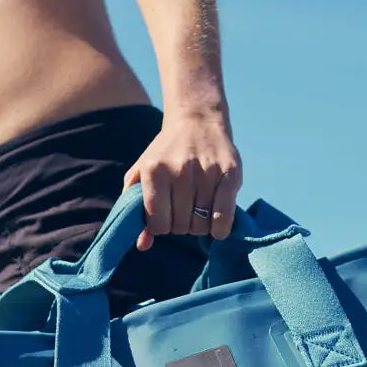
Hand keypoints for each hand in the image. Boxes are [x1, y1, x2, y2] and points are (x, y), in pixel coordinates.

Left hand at [122, 109, 241, 249]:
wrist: (197, 120)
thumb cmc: (165, 154)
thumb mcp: (143, 174)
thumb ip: (136, 209)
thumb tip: (142, 245)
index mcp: (154, 171)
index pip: (157, 224)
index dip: (160, 227)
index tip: (164, 217)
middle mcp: (180, 170)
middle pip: (179, 226)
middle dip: (179, 225)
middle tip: (182, 211)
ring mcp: (207, 172)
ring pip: (201, 225)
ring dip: (198, 226)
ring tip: (197, 210)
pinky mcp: (230, 174)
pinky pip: (223, 219)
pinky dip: (219, 229)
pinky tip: (215, 224)